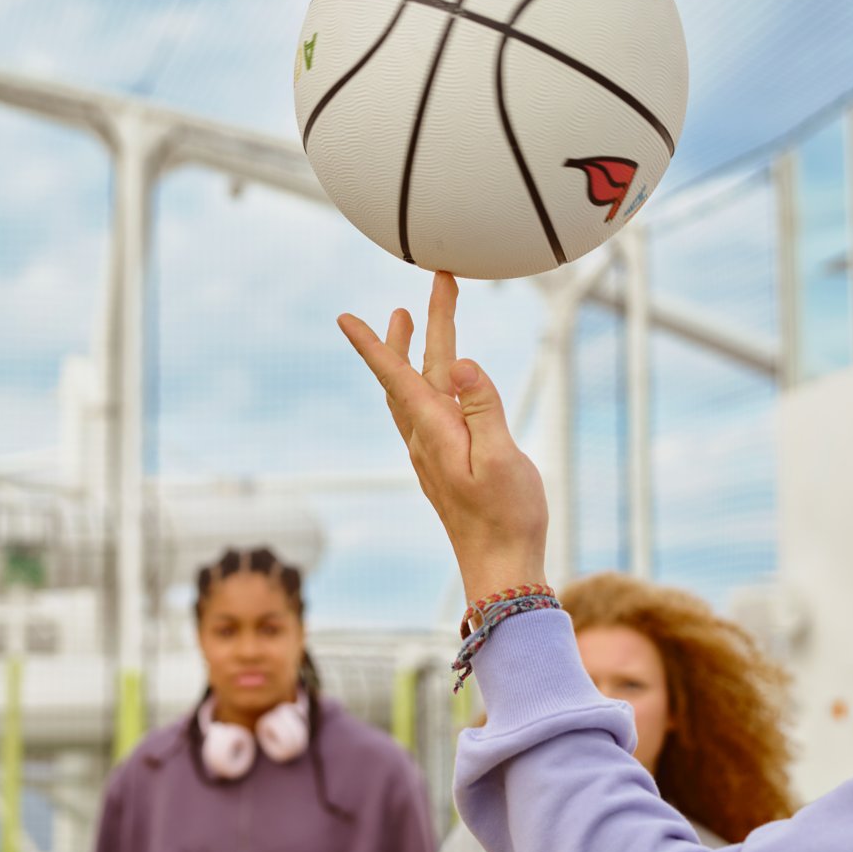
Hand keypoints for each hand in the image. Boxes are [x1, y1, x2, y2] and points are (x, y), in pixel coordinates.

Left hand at [340, 272, 548, 603]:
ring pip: (416, 388)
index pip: (397, 377)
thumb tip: (460, 362)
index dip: (373, 344)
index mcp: (435, 432)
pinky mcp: (444, 462)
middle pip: (415, 371)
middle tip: (436, 285)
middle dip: (421, 325)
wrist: (500, 566)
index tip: (345, 317)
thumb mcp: (503, 459)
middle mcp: (426, 438)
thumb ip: (483, 408)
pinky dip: (423, 379)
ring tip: (409, 320)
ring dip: (413, 351)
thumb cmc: (507, 516)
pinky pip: (425, 408)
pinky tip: (431, 380)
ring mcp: (432, 450)